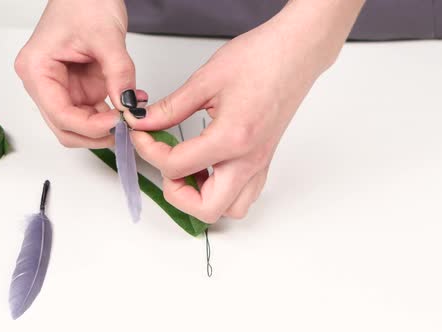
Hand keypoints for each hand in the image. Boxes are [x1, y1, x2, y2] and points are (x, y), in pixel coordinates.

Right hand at [14, 0, 146, 147]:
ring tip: (132, 114)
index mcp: (36, 70)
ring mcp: (62, 87)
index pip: (60, 114)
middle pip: (66, 127)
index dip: (90, 126)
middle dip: (96, 133)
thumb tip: (127, 106)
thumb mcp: (106, 37)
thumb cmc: (84, 2)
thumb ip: (118, 73)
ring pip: (81, 124)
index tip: (118, 123)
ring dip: (107, 125)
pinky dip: (113, 112)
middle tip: (126, 129)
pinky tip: (131, 102)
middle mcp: (44, 83)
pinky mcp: (79, 87)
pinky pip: (94, 111)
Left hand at [126, 0, 363, 222]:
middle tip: (167, 164)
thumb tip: (144, 122)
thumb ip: (170, 109)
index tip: (143, 135)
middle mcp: (248, 160)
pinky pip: (244, 195)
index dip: (150, 151)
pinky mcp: (264, 160)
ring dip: (202, 198)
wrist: (297, 51)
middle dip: (177, 193)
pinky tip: (210, 167)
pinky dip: (223, 192)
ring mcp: (260, 164)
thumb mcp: (205, 80)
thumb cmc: (262, 59)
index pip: (176, 166)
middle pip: (206, 209)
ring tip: (189, 168)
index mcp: (231, 138)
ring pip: (230, 209)